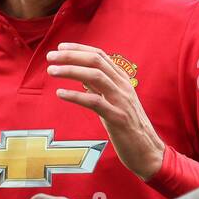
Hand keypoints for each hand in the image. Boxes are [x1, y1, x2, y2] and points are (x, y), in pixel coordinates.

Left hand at [47, 42, 164, 180]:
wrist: (147, 151)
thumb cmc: (128, 127)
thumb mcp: (115, 102)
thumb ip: (101, 88)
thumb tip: (81, 76)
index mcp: (123, 81)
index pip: (100, 56)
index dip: (79, 49)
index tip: (60, 47)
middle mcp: (124, 87)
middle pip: (96, 62)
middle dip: (71, 56)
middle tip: (51, 56)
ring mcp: (122, 101)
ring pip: (95, 76)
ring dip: (71, 70)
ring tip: (52, 71)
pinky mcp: (117, 118)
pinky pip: (94, 102)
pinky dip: (75, 95)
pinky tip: (60, 93)